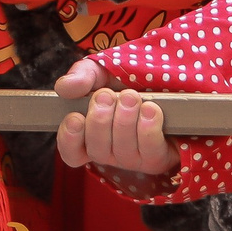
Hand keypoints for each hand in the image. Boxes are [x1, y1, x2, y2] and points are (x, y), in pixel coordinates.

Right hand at [54, 60, 179, 176]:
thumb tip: (64, 88)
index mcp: (90, 135)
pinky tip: (151, 109)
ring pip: (123, 150)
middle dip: (100, 121)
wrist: (168, 80)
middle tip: (108, 96)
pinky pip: (149, 149)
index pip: (71, 152)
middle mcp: (110, 151)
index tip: (75, 117)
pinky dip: (148, 127)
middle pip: (97, 150)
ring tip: (131, 96)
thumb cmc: (128, 80)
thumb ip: (82, 76)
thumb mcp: (101, 72)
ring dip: (125, 120)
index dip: (69, 139)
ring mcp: (134, 158)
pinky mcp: (158, 158)